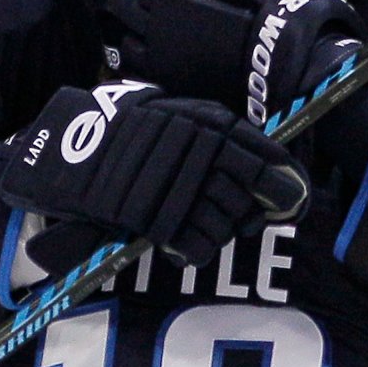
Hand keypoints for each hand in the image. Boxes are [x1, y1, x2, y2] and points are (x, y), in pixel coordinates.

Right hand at [0, 81, 308, 266]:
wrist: (76, 148)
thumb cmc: (136, 133)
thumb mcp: (185, 116)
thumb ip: (228, 140)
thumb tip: (282, 175)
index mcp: (212, 121)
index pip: (268, 159)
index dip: (286, 186)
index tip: (291, 201)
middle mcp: (202, 149)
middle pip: (250, 198)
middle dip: (247, 215)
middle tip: (238, 219)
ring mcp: (180, 183)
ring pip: (226, 226)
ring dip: (217, 232)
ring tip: (195, 224)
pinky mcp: (158, 218)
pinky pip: (198, 247)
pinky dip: (191, 250)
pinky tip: (177, 240)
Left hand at [101, 0, 363, 125]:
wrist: (281, 59)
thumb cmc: (281, 14)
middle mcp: (166, 7)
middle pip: (131, 0)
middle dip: (136, 1)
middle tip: (145, 8)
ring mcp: (160, 40)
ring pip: (126, 26)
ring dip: (130, 24)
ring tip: (139, 30)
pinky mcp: (163, 70)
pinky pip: (131, 57)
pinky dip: (132, 52)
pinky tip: (141, 54)